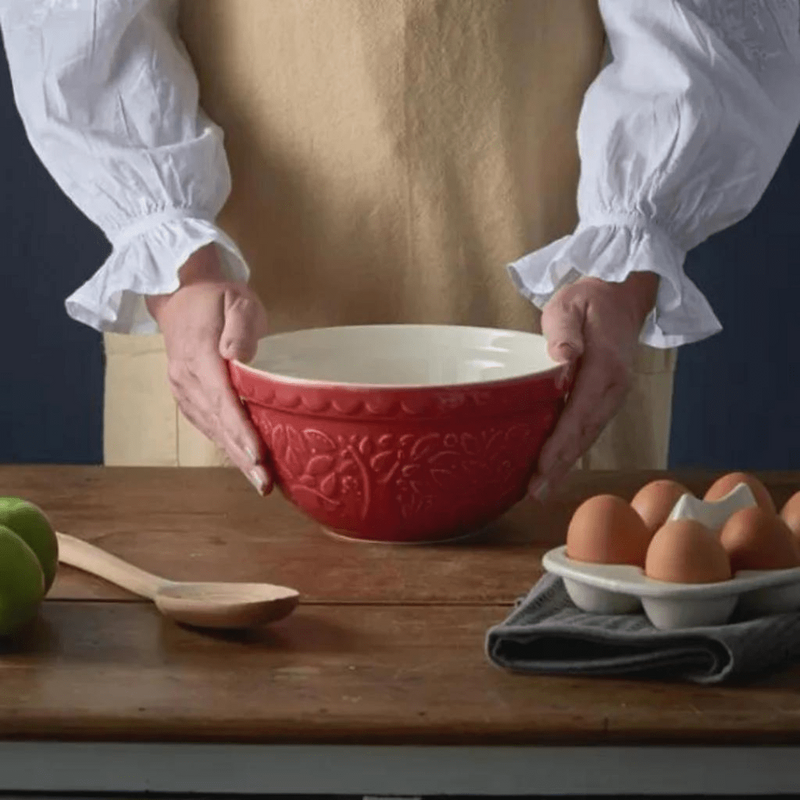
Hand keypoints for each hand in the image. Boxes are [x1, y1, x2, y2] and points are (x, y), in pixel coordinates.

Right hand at [145, 244, 271, 493]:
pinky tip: (243, 462)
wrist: (181, 294)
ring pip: (211, 430)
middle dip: (243, 457)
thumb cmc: (218, 298)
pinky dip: (225, 445)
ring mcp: (182, 389)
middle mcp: (186, 379)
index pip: (222, 401)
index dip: (241, 431)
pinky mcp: (185, 395)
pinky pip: (207, 425)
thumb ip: (240, 327)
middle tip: (266, 485)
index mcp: (199, 356)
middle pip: (218, 424)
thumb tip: (238, 355)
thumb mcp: (237, 301)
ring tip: (260, 482)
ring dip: (235, 457)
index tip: (258, 457)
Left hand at [529, 271, 658, 500]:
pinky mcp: (606, 399)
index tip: (542, 465)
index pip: (580, 411)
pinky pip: (588, 429)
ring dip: (565, 465)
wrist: (621, 296)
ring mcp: (613, 396)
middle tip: (534, 492)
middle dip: (560, 465)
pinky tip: (554, 468)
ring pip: (588, 437)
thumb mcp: (570, 305)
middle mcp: (614, 388)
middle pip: (584, 433)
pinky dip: (572, 451)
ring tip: (540, 490)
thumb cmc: (589, 300)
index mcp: (606, 366)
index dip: (561, 441)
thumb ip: (564, 331)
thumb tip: (563, 357)